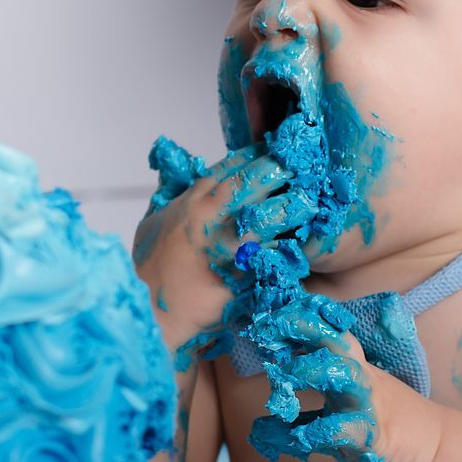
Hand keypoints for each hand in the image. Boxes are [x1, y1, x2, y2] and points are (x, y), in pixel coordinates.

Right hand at [134, 142, 308, 359]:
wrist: (152, 312)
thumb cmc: (148, 271)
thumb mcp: (151, 224)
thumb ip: (166, 197)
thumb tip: (171, 174)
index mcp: (192, 203)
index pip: (229, 168)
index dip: (255, 156)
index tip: (274, 149)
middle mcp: (211, 218)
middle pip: (254, 183)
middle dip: (279, 171)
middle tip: (303, 167)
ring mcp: (228, 246)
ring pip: (271, 217)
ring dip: (293, 207)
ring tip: (313, 201)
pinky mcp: (243, 276)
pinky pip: (275, 257)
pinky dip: (291, 249)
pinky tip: (306, 243)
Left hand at [246, 302, 434, 461]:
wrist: (436, 452)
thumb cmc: (383, 428)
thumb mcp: (342, 412)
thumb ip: (303, 415)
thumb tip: (259, 425)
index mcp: (353, 369)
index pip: (328, 334)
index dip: (301, 321)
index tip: (270, 312)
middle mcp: (361, 380)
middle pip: (337, 343)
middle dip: (307, 328)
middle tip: (271, 326)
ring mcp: (368, 405)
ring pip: (344, 376)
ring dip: (312, 371)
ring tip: (284, 378)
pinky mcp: (372, 436)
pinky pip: (344, 430)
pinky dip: (319, 432)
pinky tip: (299, 436)